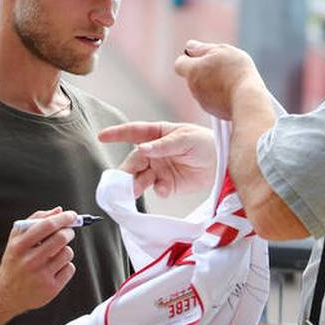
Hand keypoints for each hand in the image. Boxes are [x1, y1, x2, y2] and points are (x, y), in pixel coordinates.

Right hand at [0, 207, 77, 314]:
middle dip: (68, 232)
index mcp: (19, 246)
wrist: (7, 293)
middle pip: (60, 238)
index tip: (72, 215)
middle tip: (68, 232)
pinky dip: (66, 265)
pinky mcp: (51, 288)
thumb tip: (58, 210)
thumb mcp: (16, 239)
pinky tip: (55, 268)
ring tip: (55, 254)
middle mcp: (29, 261)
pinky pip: (70, 268)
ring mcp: (41, 276)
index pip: (46, 226)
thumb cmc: (15, 261)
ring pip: (67, 253)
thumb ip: (35, 221)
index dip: (63, 218)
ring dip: (66, 250)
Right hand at [99, 122, 215, 197]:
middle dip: (126, 171)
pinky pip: (157, 189)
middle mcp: (154, 152)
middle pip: (134, 161)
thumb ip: (163, 146)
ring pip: (140, 177)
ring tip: (134, 191)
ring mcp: (159, 169)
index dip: (117, 134)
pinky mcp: (167, 184)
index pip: (133, 132)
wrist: (222, 163)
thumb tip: (142, 149)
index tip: (102, 136)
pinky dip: (159, 190)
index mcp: (156, 135)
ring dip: (136, 184)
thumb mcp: (185, 138)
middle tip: (122, 181)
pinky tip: (165, 189)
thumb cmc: (205, 142)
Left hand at [174, 40, 262, 119]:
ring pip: (203, 89)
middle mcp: (193, 88)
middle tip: (223, 68)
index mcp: (192, 71)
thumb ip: (202, 48)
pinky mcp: (213, 111)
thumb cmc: (235, 71)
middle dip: (204, 71)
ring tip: (230, 80)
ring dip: (212, 83)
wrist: (248, 98)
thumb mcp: (221, 51)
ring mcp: (202, 101)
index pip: (179, 64)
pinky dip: (219, 95)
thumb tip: (189, 46)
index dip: (189, 59)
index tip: (203, 58)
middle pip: (193, 76)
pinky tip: (233, 91)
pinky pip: (213, 100)